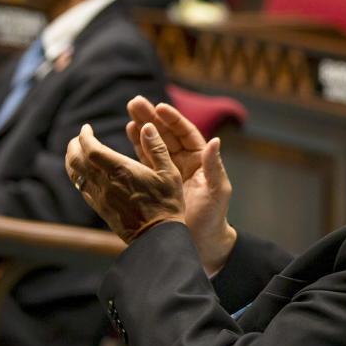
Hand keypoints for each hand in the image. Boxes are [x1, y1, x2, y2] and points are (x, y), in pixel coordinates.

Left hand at [66, 123, 185, 244]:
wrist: (157, 236)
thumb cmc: (167, 203)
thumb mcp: (169, 173)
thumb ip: (157, 148)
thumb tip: (147, 126)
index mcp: (121, 170)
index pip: (91, 149)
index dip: (84, 136)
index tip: (86, 128)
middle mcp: (105, 183)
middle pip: (76, 160)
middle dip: (74, 145)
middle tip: (79, 137)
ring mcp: (100, 197)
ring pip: (75, 175)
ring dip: (72, 160)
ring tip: (77, 152)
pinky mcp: (100, 209)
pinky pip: (82, 189)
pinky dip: (79, 176)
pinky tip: (86, 173)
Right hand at [126, 97, 236, 273]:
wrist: (200, 243)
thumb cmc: (213, 218)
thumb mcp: (217, 192)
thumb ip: (214, 167)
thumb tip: (215, 141)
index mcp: (199, 161)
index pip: (185, 134)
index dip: (173, 120)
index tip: (160, 107)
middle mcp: (183, 162)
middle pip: (166, 134)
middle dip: (152, 118)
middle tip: (135, 103)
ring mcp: (168, 171)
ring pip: (154, 144)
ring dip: (142, 128)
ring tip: (129, 113)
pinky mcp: (155, 182)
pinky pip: (145, 160)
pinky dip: (137, 146)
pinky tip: (127, 132)